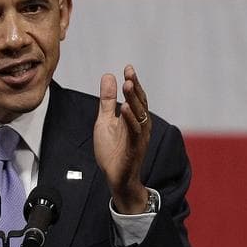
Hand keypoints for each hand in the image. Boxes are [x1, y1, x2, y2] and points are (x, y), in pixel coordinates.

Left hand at [93, 64, 151, 212]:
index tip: (128, 68)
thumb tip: (108, 76)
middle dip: (135, 88)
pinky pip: (134, 133)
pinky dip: (130, 121)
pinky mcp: (134, 149)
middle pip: (140, 103)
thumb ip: (107, 100)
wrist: (115, 177)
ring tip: (128, 86)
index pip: (135, 97)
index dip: (133, 83)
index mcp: (135, 118)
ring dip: (134, 101)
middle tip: (129, 73)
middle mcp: (141, 126)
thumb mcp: (105, 120)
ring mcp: (139, 138)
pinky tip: (124, 109)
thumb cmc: (113, 150)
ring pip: (139, 116)